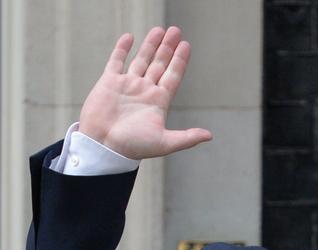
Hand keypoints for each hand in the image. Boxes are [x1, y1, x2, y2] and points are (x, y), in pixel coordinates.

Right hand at [79, 26, 211, 159]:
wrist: (102, 147)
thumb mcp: (164, 143)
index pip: (173, 76)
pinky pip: (116, 61)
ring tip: (160, 30)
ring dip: (150, 45)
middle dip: (168, 48)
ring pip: (141, 60)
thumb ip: (187, 138)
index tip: (186, 45)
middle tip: (176, 31)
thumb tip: (209, 136)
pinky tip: (130, 37)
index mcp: (159, 101)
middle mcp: (145, 90)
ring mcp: (127, 85)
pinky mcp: (108, 83)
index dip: (180, 61)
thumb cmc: (133, 147)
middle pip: (160, 64)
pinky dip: (122, 49)